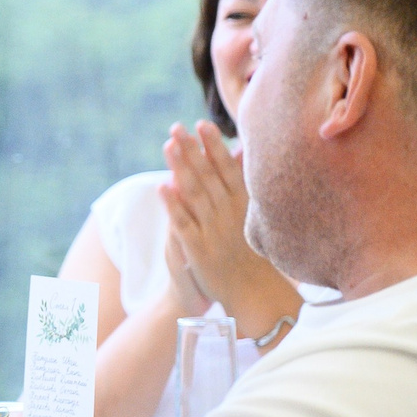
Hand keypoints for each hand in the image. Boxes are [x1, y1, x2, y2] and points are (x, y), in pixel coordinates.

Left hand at [160, 123, 298, 334]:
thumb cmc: (252, 251)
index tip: (202, 124)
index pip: (227, 168)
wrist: (254, 293)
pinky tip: (162, 187)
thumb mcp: (254, 215)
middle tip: (176, 127)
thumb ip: (244, 185)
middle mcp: (229, 213)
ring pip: (194, 193)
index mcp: (244, 204)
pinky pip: (184, 222)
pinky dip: (174, 205)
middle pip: (208, 176)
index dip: (213, 146)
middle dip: (192, 150)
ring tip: (167, 145)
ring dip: (180, 168)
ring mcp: (213, 230)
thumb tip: (243, 154)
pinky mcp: (198, 248)